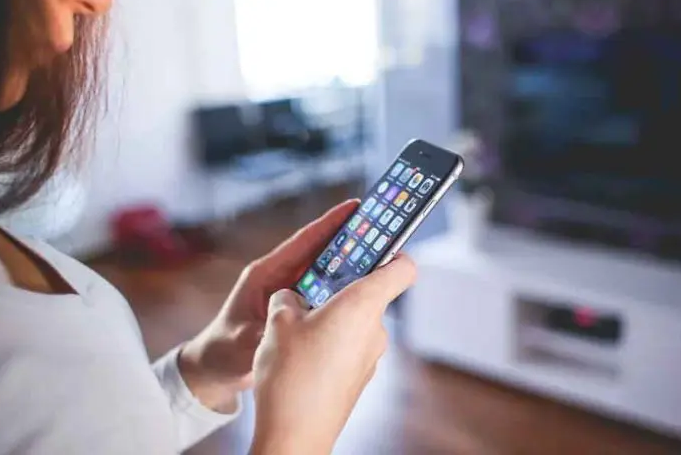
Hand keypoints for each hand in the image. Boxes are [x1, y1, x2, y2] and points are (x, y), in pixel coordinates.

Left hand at [179, 200, 359, 411]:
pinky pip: (324, 291)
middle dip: (348, 239)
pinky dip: (342, 287)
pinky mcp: (296, 307)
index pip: (302, 242)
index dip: (329, 223)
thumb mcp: (242, 342)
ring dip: (349, 263)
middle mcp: (279, 277)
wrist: (214, 368)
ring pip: (325, 270)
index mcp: (265, 274)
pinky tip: (364, 288)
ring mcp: (289, 292)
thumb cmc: (222, 351)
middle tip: (380, 228)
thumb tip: (290, 327)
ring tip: (381, 253)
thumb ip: (266, 332)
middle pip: (320, 251)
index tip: (355, 207)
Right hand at [250, 255, 416, 454]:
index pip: (403, 268)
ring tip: (297, 324)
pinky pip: (350, 345)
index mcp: (362, 305)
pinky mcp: (360, 376)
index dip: (393, 251)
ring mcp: (370, 355)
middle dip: (342, 286)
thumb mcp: (278, 323)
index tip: (374, 244)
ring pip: (357, 320)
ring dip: (332, 315)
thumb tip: (292, 297)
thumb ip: (288, 298)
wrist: (295, 436)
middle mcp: (375, 329)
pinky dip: (331, 340)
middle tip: (312, 285)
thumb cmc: (290, 376)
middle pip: (371, 292)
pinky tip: (302, 352)